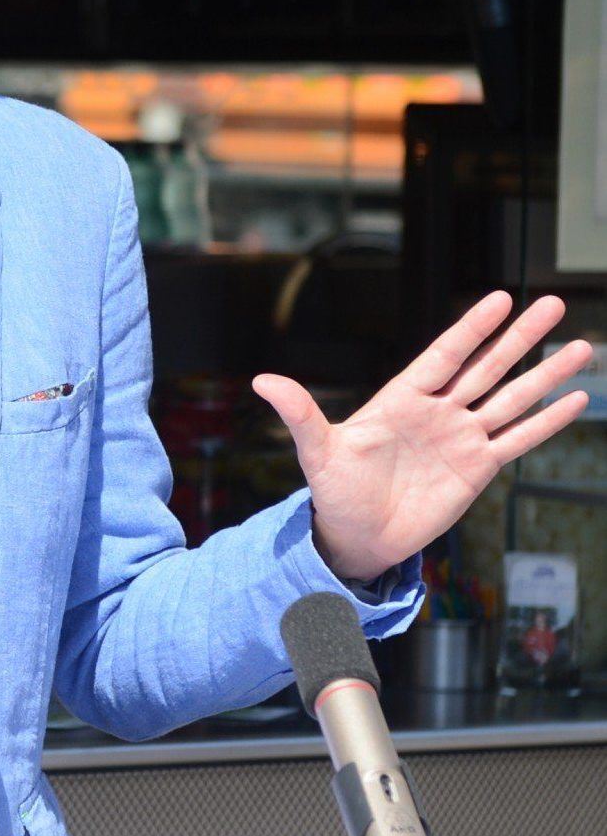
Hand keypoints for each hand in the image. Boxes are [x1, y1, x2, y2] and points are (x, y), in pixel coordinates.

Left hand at [251, 292, 591, 581]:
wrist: (356, 538)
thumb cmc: (334, 492)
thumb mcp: (316, 452)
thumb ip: (299, 414)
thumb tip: (261, 380)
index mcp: (401, 399)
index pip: (444, 355)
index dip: (472, 329)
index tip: (499, 298)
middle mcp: (437, 411)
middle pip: (487, 367)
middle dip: (520, 337)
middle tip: (554, 303)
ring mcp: (461, 437)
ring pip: (511, 398)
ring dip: (546, 374)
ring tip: (583, 345)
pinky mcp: (478, 468)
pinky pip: (519, 438)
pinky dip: (548, 421)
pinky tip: (577, 398)